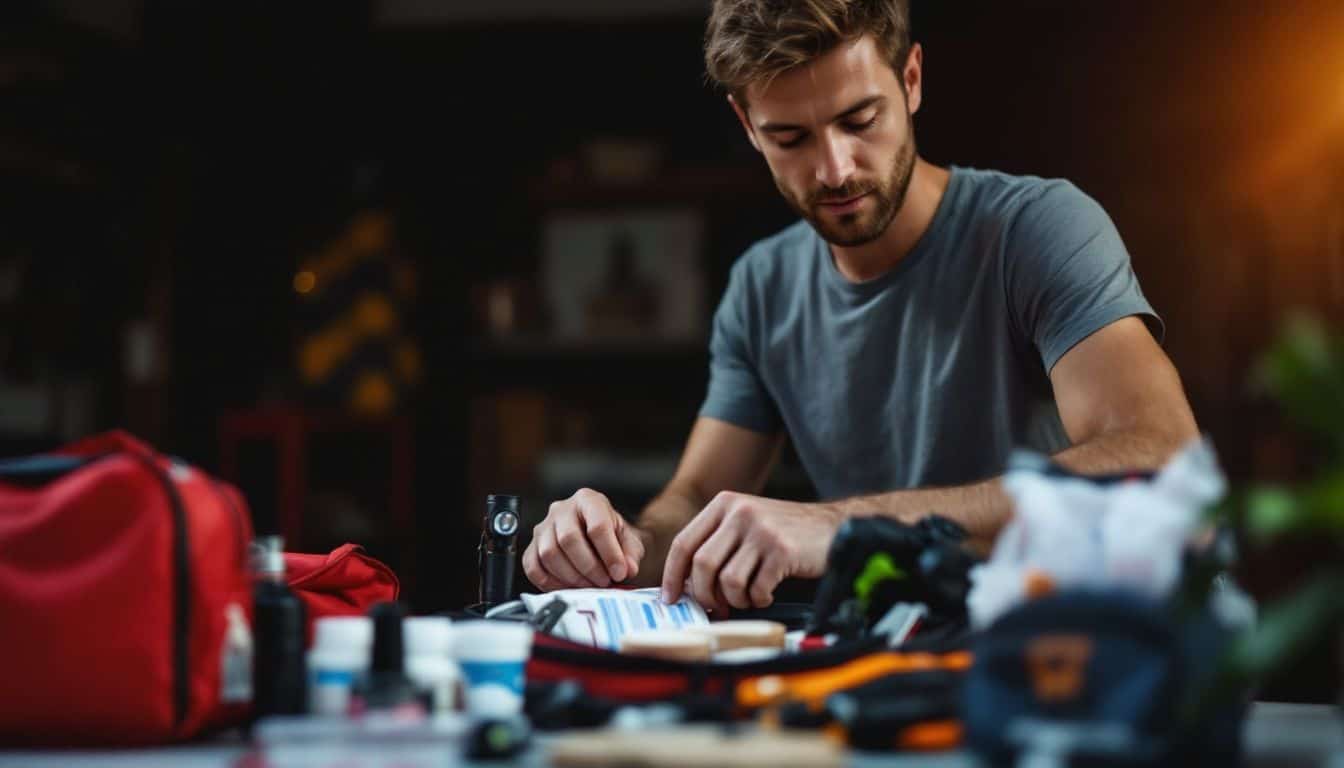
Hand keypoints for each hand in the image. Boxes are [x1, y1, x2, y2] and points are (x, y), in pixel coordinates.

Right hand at [522, 488, 645, 589]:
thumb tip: (627, 569)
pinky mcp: (532, 546)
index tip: (619, 572)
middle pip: (569, 539)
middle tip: (603, 582)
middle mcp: (562, 509)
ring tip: (589, 585)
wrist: (598, 538)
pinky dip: (550, 583)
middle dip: (589, 567)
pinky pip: (533, 567)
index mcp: (588, 500)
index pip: (597, 526)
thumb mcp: (629, 541)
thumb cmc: (612, 537)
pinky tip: (568, 587)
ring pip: (549, 554)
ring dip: (571, 577)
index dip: (610, 554)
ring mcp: (543, 527)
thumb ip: (631, 554)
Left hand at [660, 492, 840, 614]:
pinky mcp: (783, 550)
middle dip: (704, 594)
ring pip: (728, 580)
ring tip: (748, 596)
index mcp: (724, 504)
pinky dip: (758, 600)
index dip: (672, 575)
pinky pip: (756, 589)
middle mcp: (740, 512)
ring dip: (735, 599)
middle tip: (716, 606)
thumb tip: (684, 584)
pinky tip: (767, 593)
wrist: (835, 527)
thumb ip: (716, 545)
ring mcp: (762, 530)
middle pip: (701, 564)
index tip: (670, 598)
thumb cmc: (785, 533)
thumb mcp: (746, 523)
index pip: (684, 542)